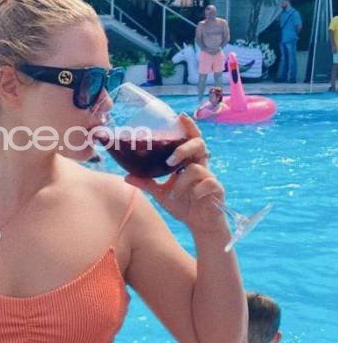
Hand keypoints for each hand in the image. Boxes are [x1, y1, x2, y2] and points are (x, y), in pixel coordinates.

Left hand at [125, 114, 227, 235]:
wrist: (200, 226)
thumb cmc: (184, 206)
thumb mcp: (161, 194)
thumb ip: (146, 183)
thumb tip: (126, 176)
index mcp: (189, 164)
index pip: (191, 140)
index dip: (189, 128)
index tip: (181, 116)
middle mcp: (201, 167)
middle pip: (199, 145)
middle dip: (184, 148)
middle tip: (171, 159)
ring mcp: (210, 177)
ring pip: (197, 169)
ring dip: (183, 181)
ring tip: (174, 192)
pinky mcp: (217, 189)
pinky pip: (208, 184)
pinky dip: (196, 191)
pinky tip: (193, 198)